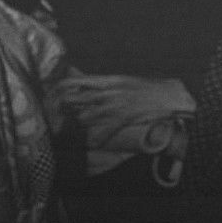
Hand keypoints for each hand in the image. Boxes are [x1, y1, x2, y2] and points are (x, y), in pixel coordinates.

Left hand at [53, 75, 193, 149]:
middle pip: (73, 99)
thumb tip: (78, 77)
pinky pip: (103, 132)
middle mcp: (107, 91)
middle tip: (54, 121)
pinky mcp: (123, 117)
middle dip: (61, 111)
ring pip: (84, 117)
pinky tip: (93, 145)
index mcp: (106, 80)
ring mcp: (114, 104)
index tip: (50, 100)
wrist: (170, 95)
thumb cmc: (147, 88)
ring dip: (77, 127)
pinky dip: (97, 140)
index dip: (57, 91)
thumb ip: (99, 82)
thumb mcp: (121, 80)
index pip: (72, 81)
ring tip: (72, 133)